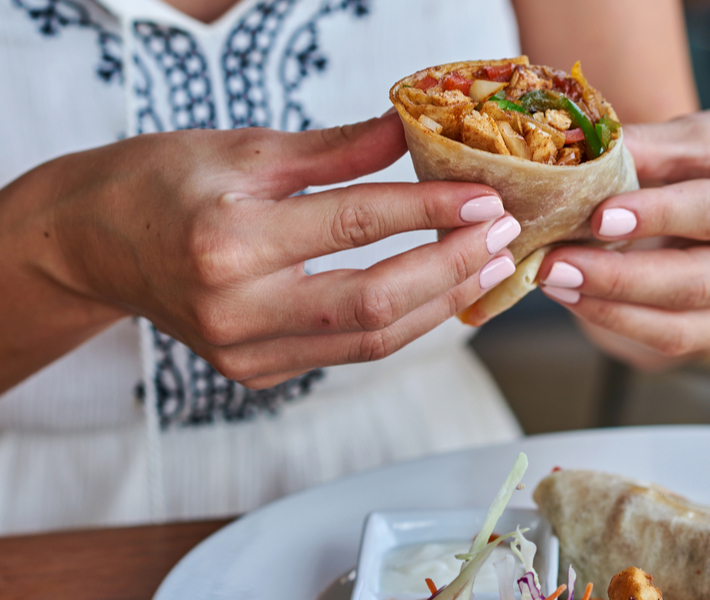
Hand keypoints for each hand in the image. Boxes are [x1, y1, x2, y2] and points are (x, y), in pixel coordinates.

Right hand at [1, 112, 519, 390]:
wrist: (94, 243)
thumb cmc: (161, 183)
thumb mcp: (245, 148)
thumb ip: (336, 148)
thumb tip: (409, 130)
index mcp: (230, 238)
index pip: (357, 223)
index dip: (432, 209)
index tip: (485, 197)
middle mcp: (236, 308)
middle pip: (375, 300)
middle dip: (452, 268)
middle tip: (502, 239)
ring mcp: (244, 352)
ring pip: (370, 340)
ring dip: (439, 304)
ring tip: (485, 268)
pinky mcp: (254, 372)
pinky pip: (346, 353)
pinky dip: (399, 324)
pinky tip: (435, 293)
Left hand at [536, 106, 709, 368]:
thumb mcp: (698, 136)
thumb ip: (647, 148)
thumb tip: (581, 158)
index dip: (660, 216)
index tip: (600, 218)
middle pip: (701, 282)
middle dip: (619, 278)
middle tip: (554, 265)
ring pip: (683, 326)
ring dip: (609, 308)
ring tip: (554, 281)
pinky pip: (674, 339)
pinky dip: (618, 320)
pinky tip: (578, 298)